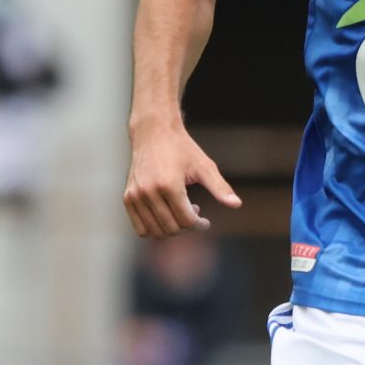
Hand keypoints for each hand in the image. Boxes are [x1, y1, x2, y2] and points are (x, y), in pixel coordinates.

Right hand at [123, 120, 239, 236]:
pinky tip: (165, 215)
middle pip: (171, 228)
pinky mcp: (128, 197)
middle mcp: (149, 192)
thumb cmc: (182, 148)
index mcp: (169, 185)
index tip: (205, 221)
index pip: (186, 221)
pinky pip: (140, 228)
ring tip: (179, 213)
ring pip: (155, 232)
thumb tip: (237, 204)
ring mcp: (136, 196)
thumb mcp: (204, 166)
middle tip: (194, 214)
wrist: (153, 132)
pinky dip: (154, 229)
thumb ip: (220, 187)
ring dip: (171, 229)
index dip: (199, 225)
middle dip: (186, 227)